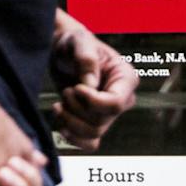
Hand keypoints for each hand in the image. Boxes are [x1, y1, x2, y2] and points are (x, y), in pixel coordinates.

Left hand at [50, 11, 137, 150]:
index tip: (75, 87)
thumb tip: (89, 84)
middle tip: (66, 91)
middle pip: (101, 121)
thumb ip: (86, 58)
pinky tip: (60, 120)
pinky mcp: (95, 122)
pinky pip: (89, 144)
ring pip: (94, 134)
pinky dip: (72, 137)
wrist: (63, 53)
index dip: (92, 102)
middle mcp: (122, 99)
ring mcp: (109, 113)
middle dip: (77, 110)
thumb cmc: (74, 43)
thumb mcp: (78, 41)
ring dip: (71, 122)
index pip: (115, 103)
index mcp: (126, 78)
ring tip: (59, 104)